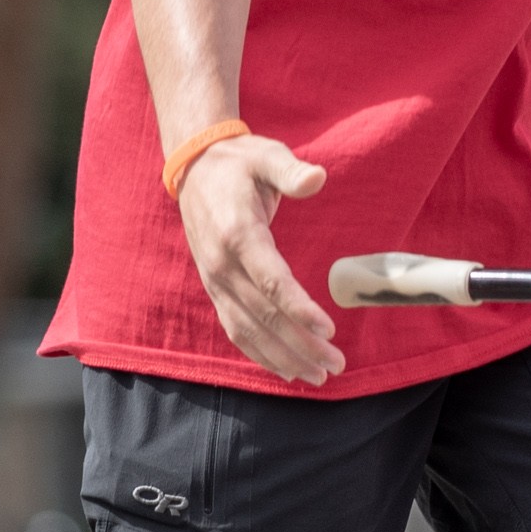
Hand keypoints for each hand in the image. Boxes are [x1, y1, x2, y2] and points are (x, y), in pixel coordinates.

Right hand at [177, 134, 340, 383]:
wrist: (194, 168)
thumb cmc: (239, 163)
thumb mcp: (266, 155)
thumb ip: (290, 170)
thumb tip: (316, 177)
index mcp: (239, 234)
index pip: (271, 280)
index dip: (299, 308)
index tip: (328, 329)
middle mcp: (222, 264)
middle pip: (264, 314)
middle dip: (301, 343)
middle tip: (336, 363)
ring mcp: (215, 280)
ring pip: (249, 329)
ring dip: (282, 357)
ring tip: (317, 376)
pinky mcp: (215, 289)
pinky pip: (236, 328)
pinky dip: (260, 353)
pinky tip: (286, 369)